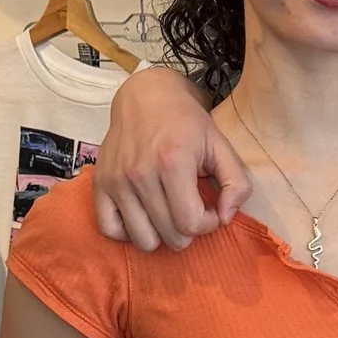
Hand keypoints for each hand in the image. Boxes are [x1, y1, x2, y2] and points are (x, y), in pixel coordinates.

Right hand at [92, 66, 250, 250]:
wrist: (146, 96)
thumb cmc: (186, 123)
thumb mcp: (221, 145)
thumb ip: (237, 183)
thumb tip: (226, 218)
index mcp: (173, 162)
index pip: (191, 224)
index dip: (208, 223)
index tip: (210, 208)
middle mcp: (140, 173)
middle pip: (170, 236)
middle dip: (188, 230)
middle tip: (190, 209)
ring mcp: (116, 180)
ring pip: (143, 240)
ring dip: (161, 235)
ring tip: (168, 214)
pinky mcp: (100, 184)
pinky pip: (110, 230)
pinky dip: (129, 232)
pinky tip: (144, 217)